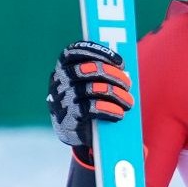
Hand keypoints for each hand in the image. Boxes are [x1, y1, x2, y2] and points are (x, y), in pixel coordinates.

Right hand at [48, 40, 133, 155]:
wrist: (77, 134)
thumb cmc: (89, 102)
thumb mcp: (91, 83)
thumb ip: (102, 72)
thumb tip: (123, 70)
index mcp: (63, 69)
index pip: (73, 52)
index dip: (98, 52)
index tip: (120, 62)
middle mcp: (59, 82)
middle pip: (89, 69)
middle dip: (114, 74)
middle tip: (127, 84)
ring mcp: (62, 100)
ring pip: (94, 89)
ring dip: (117, 95)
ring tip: (128, 102)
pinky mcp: (68, 119)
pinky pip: (93, 109)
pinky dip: (111, 110)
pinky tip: (119, 113)